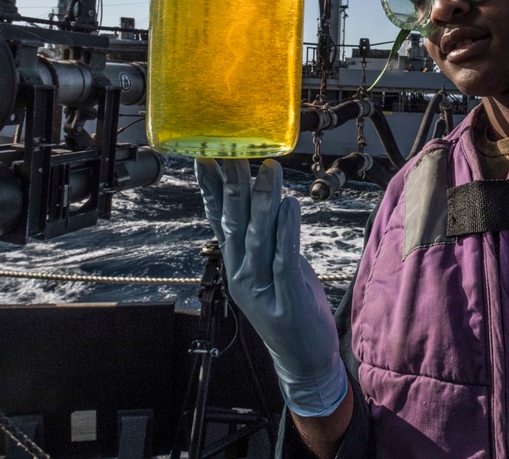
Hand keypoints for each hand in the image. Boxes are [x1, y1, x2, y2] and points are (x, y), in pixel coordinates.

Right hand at [195, 158, 346, 416]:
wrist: (304, 359)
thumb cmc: (291, 306)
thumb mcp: (273, 268)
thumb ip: (267, 238)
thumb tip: (269, 200)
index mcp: (235, 263)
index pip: (217, 219)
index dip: (210, 187)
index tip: (204, 154)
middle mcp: (240, 273)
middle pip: (233, 222)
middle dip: (232, 184)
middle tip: (231, 149)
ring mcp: (262, 288)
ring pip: (259, 237)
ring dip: (262, 200)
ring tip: (267, 168)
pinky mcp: (286, 300)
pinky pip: (284, 259)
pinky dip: (286, 231)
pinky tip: (289, 205)